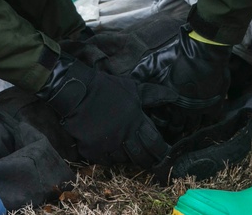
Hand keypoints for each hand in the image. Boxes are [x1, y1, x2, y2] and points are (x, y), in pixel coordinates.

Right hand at [37, 53, 170, 168]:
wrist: (76, 92)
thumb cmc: (106, 89)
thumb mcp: (132, 88)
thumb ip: (153, 95)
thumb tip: (174, 95)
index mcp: (135, 121)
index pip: (155, 143)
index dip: (161, 151)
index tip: (164, 153)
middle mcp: (124, 136)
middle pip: (141, 158)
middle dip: (147, 160)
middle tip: (148, 159)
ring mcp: (107, 146)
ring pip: (123, 161)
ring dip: (126, 157)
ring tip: (126, 150)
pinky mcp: (92, 151)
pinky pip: (105, 162)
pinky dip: (108, 158)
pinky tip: (109, 150)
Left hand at [130, 25, 232, 142]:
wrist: (203, 52)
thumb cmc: (176, 57)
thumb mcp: (152, 63)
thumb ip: (140, 74)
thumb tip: (130, 82)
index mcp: (165, 103)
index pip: (160, 123)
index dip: (159, 125)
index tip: (159, 126)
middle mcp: (181, 111)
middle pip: (177, 129)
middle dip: (173, 132)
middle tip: (172, 134)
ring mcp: (198, 111)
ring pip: (193, 128)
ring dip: (190, 130)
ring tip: (187, 132)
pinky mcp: (213, 107)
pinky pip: (210, 122)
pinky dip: (206, 125)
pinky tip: (204, 124)